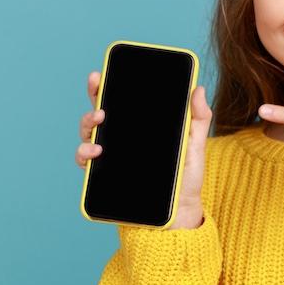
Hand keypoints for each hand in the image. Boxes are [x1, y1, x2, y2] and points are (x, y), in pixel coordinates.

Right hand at [75, 70, 211, 228]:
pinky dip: (85, 154)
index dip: (107, 85)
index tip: (102, 72)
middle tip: (100, 88)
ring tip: (99, 121)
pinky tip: (95, 152)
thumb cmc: (187, 177)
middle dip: (94, 96)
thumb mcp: (195, 145)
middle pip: (100, 113)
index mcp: (140, 127)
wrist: (181, 212)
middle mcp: (121, 139)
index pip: (120, 101)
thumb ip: (198, 118)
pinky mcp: (105, 177)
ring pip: (89, 134)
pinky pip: (86, 163)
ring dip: (87, 123)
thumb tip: (199, 88)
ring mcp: (111, 157)